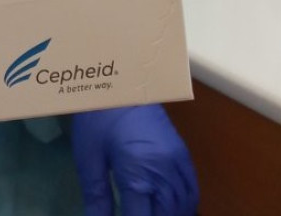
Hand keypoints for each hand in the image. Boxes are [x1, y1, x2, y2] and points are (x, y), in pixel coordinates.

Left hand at [69, 104, 197, 215]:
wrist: (120, 78)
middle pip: (167, 215)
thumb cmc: (98, 116)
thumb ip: (97, 196)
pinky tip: (168, 207)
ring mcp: (179, 162)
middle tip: (135, 213)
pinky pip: (191, 189)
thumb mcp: (89, 157)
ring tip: (149, 212)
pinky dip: (183, 205)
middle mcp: (166, 172)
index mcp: (140, 173)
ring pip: (184, 206)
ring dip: (169, 215)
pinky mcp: (183, 153)